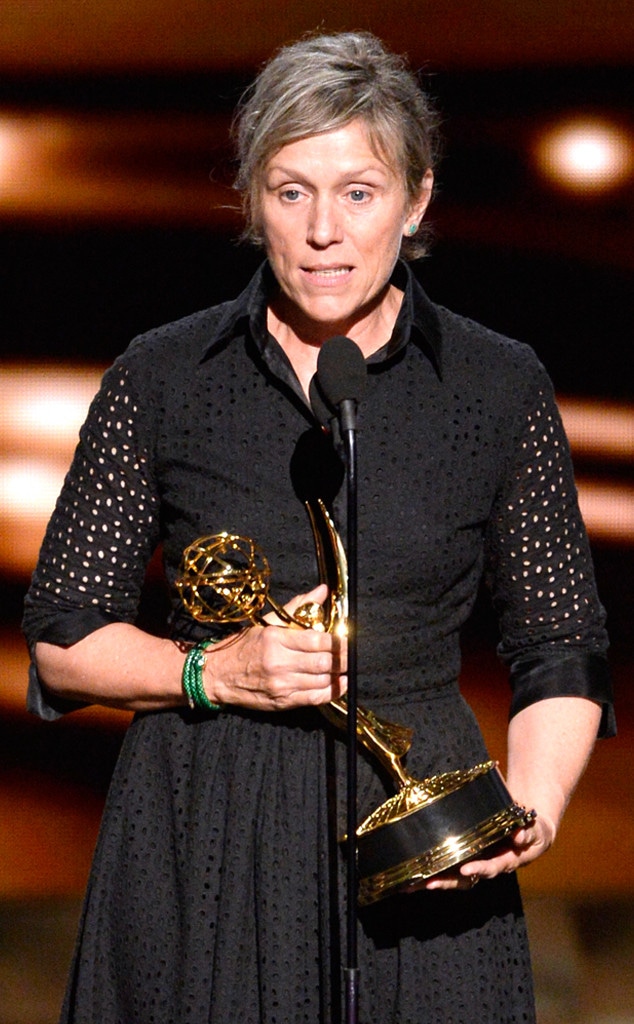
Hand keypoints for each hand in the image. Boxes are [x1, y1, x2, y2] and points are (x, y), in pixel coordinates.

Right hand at [202, 584, 346, 711]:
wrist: (217, 674)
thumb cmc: (244, 646)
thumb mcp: (267, 622)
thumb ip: (298, 608)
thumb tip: (322, 592)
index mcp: (276, 640)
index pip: (317, 641)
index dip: (338, 642)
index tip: (347, 640)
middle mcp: (279, 663)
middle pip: (323, 663)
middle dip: (343, 660)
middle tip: (351, 655)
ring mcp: (281, 685)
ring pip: (322, 681)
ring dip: (339, 675)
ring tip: (346, 668)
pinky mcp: (281, 702)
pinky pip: (314, 698)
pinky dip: (331, 692)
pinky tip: (338, 684)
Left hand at [414, 813, 555, 891]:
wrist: (528, 832)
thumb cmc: (531, 831)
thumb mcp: (535, 830)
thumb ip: (528, 832)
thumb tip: (519, 837)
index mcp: (505, 861)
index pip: (491, 867)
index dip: (479, 869)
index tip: (467, 869)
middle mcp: (487, 866)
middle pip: (465, 879)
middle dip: (446, 882)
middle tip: (428, 883)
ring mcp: (475, 863)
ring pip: (452, 877)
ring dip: (433, 881)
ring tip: (411, 885)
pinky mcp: (465, 858)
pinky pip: (447, 867)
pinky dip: (431, 872)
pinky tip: (411, 875)